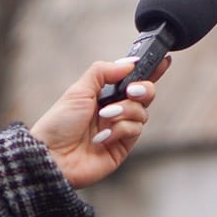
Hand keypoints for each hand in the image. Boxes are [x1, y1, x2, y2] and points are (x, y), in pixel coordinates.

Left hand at [29, 56, 168, 188]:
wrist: (52, 156)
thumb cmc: (59, 123)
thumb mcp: (79, 90)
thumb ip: (103, 72)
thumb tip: (129, 63)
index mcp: (104, 94)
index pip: (132, 79)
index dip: (150, 70)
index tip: (164, 60)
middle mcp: (115, 110)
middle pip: (145, 94)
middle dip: (142, 89)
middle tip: (130, 91)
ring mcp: (119, 129)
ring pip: (142, 113)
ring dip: (124, 111)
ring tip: (104, 117)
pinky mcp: (122, 147)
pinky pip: (134, 131)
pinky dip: (119, 130)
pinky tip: (102, 137)